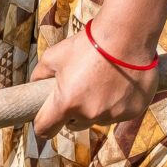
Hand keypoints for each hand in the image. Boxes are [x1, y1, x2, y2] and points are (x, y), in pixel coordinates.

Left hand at [29, 28, 155, 138]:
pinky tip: (119, 84)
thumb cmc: (87, 45)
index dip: (42, 125)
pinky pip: (119, 114)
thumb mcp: (53, 56)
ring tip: (101, 83)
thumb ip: (39, 75)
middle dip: (72, 113)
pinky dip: (117, 104)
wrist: (126, 36)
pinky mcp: (132, 112)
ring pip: (97, 119)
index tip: (45, 120)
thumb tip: (34, 85)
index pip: (45, 130)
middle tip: (77, 91)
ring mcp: (113, 115)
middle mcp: (89, 114)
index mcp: (66, 103)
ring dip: (96, 108)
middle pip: (74, 125)